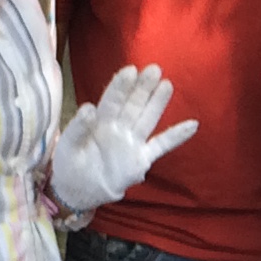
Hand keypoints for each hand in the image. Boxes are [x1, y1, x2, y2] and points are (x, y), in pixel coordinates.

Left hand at [50, 63, 198, 216]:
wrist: (78, 192)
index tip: (130, 70)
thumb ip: (78, 128)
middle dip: (143, 87)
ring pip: (147, 119)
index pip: (112, 101)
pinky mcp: (141, 160)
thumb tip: (89, 107)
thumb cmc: (70, 164)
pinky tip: (193, 124)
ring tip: (167, 84)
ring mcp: (132, 143)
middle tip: (154, 69)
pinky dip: (176, 136)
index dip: (121, 86)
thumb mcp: (67, 146)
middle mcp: (118, 128)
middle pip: (133, 105)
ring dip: (157, 103)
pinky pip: (161, 145)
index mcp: (99, 122)